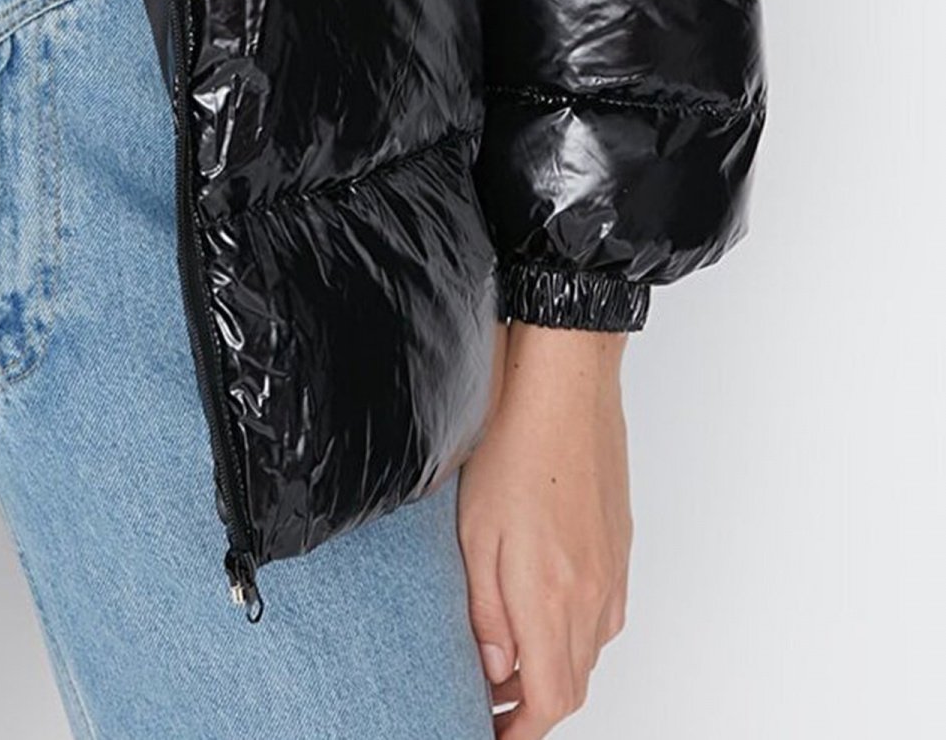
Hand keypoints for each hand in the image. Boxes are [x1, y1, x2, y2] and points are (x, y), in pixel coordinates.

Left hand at [457, 321, 631, 732]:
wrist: (566, 389)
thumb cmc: (513, 447)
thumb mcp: (475, 533)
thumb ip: (487, 611)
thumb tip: (496, 670)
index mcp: (552, 597)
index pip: (549, 699)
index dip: (521, 731)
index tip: (493, 734)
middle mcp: (593, 597)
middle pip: (572, 684)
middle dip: (532, 706)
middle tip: (489, 705)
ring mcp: (613, 575)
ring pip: (588, 654)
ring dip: (552, 671)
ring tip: (507, 665)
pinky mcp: (620, 552)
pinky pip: (603, 619)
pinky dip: (573, 637)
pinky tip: (542, 616)